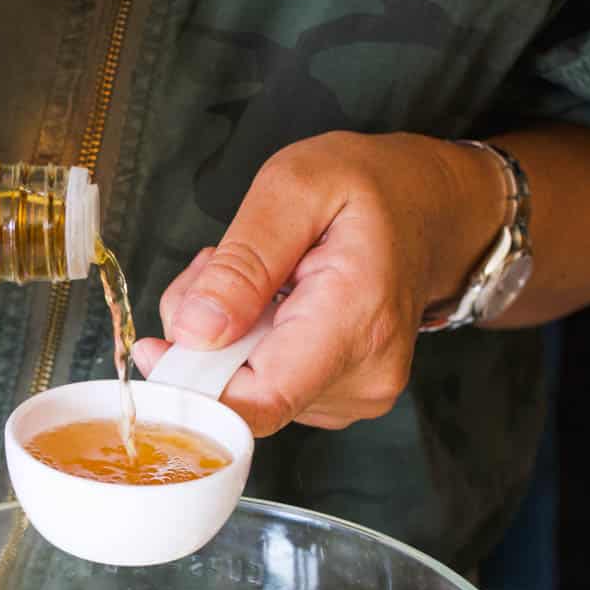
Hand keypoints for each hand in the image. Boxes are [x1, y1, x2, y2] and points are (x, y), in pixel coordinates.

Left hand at [133, 130, 505, 436]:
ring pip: (248, 391)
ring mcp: (356, 394)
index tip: (157, 346)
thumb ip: (243, 262)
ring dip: (225, 337)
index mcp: (356, 321)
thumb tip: (195, 332)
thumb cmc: (370, 187)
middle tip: (215, 266)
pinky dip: (248, 346)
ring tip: (255, 273)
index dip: (192, 387)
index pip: (259, 401)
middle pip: (242, 395)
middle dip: (204, 339)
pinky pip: (268, 386)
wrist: (432, 208)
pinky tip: (270, 301)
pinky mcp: (342, 398)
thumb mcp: (295, 188)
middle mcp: (363, 376)